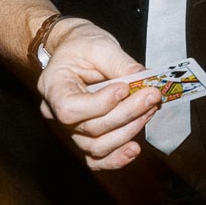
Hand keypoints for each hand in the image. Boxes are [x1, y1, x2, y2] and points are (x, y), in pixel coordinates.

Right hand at [36, 19, 160, 169]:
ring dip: (128, 132)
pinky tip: (134, 149)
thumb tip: (145, 78)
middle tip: (152, 96)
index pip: (70, 109)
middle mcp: (56, 114)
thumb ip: (120, 63)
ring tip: (149, 110)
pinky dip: (116, 158)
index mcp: (53, 87)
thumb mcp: (98, 45)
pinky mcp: (85, 138)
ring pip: (96, 147)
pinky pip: (97, 159)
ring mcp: (69, 130)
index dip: (100, 104)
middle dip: (126, 113)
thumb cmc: (81, 47)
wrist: (73, 52)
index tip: (125, 88)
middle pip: (90, 128)